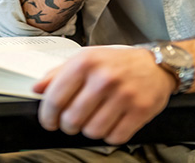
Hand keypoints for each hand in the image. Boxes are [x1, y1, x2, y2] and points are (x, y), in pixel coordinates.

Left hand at [32, 46, 176, 144]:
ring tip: (95, 118)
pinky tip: (111, 121)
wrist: (157, 64)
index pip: (55, 99)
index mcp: (86, 62)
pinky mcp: (140, 111)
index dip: (47, 116)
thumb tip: (37, 89)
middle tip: (73, 121)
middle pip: (72, 119)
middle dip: (68, 125)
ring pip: (92, 131)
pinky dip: (110, 135)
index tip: (49, 121)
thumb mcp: (86, 58)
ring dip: (89, 129)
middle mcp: (104, 78)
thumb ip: (58, 73)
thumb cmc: (119, 62)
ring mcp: (123, 95)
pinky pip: (114, 137)